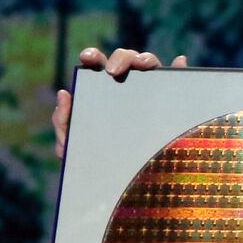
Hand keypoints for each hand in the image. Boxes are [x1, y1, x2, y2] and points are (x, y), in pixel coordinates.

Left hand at [52, 46, 188, 157]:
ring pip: (149, 64)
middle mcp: (125, 86)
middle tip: (113, 71)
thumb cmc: (93, 161)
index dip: (93, 56)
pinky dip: (179, 69)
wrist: (117, 186)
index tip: (87, 58)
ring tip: (144, 67)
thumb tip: (64, 93)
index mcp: (101, 90)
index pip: (97, 65)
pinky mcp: (167, 104)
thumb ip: (63, 123)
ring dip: (146, 60)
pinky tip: (180, 62)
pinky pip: (177, 82)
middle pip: (125, 59)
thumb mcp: (71, 146)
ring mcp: (148, 93)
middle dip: (121, 57)